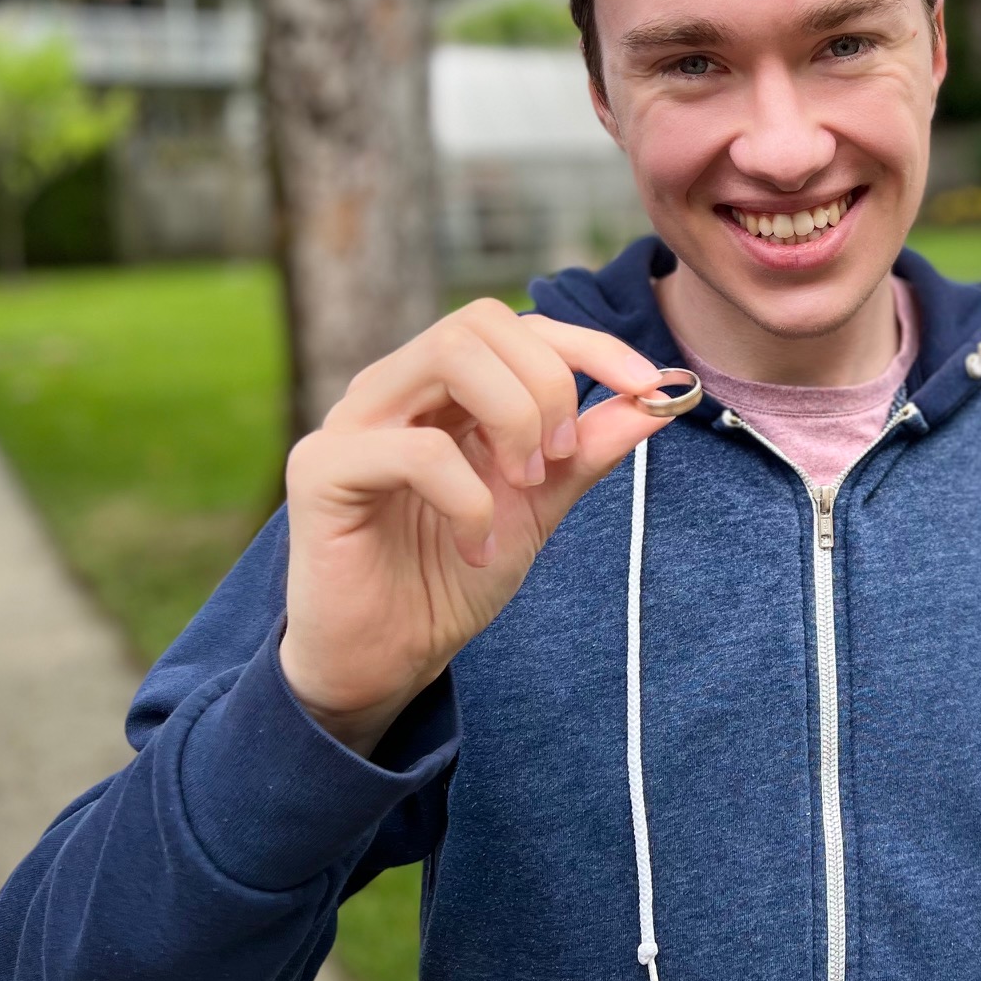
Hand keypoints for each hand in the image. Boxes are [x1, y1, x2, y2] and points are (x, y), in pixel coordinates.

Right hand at [278, 299, 670, 754]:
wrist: (386, 659)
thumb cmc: (449, 575)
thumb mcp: (538, 504)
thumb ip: (588, 449)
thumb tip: (659, 399)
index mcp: (440, 387)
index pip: (518, 326)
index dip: (590, 345)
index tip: (650, 387)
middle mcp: (392, 387)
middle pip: (481, 321)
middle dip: (548, 384)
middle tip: (562, 459)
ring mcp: (352, 422)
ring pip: (448, 355)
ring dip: (512, 418)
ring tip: (526, 486)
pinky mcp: (322, 470)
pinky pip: (415, 449)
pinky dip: (470, 497)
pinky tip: (476, 547)